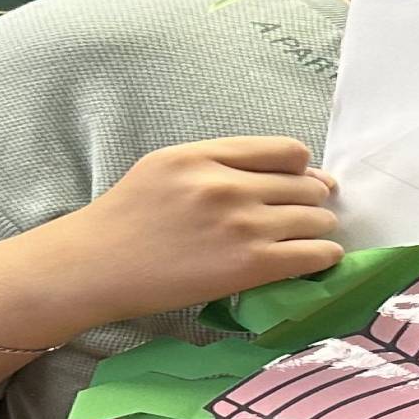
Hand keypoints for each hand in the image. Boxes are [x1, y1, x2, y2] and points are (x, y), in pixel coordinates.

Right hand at [31, 138, 341, 324]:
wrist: (93, 267)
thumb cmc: (125, 220)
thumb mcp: (164, 167)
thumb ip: (220, 162)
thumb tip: (292, 170)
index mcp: (203, 156)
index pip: (287, 151)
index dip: (302, 168)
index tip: (300, 182)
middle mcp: (227, 185)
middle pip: (307, 185)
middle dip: (313, 199)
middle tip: (307, 214)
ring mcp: (241, 225)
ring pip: (316, 219)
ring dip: (320, 228)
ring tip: (310, 238)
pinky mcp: (250, 265)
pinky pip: (315, 255)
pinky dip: (325, 256)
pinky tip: (319, 259)